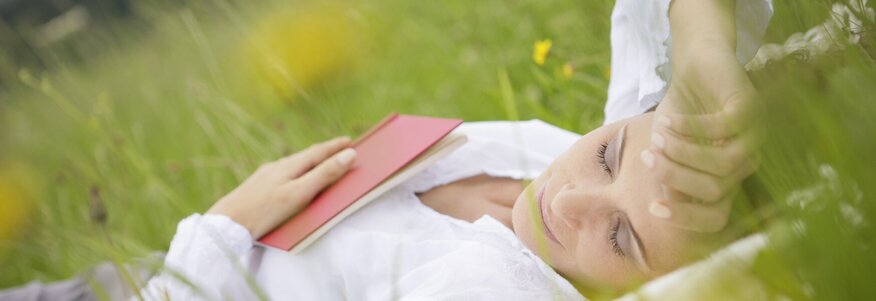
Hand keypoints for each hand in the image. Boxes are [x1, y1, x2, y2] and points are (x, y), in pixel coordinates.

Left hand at [207, 137, 356, 237]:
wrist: (227, 223)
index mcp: (289, 166)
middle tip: (339, 148)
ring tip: (319, 162)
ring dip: (309, 162)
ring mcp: (265, 176)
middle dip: (324, 152)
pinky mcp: (257, 187)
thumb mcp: (299, 193)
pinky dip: (296, 173)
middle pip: (305, 156)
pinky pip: (282, 174)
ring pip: (292, 165)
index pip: (318, 152)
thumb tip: (349, 154)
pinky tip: (291, 180)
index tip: (349, 141)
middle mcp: (277, 167)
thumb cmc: (265, 210)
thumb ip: (324, 174)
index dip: (335, 147)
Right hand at [643, 37, 765, 232]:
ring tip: (657, 137)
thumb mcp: (666, 147)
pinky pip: (724, 129)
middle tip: (648, 158)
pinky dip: (691, 128)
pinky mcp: (750, 109)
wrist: (696, 62)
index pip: (716, 216)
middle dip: (675, 177)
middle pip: (715, 191)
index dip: (685, 217)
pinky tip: (668, 121)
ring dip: (683, 153)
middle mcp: (745, 162)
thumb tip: (664, 200)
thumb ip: (668, 174)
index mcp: (727, 178)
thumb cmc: (680, 109)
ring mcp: (753, 136)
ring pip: (722, 164)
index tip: (653, 208)